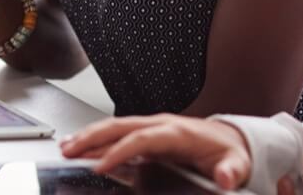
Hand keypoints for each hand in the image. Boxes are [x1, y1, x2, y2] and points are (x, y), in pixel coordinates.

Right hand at [59, 115, 251, 190]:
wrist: (229, 140)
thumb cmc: (229, 151)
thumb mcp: (236, 164)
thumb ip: (231, 172)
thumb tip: (225, 178)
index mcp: (178, 132)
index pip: (143, 138)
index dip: (121, 151)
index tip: (101, 165)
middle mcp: (161, 124)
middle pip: (120, 126)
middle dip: (93, 137)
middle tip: (69, 150)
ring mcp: (152, 127)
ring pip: (114, 127)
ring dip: (89, 135)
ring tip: (66, 147)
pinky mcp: (147, 134)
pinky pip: (117, 133)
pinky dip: (96, 138)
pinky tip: (80, 146)